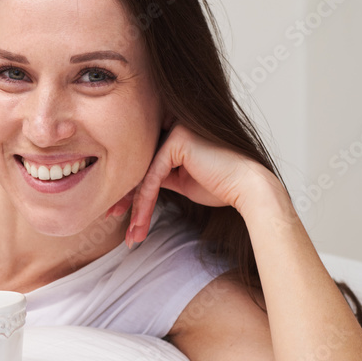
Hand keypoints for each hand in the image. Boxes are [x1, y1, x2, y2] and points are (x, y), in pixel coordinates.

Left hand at [126, 124, 279, 245]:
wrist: (250, 190)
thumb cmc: (222, 187)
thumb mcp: (182, 180)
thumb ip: (161, 176)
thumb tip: (136, 185)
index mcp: (174, 134)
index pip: (143, 163)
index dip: (128, 189)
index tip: (118, 213)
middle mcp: (173, 127)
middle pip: (139, 166)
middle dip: (124, 196)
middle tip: (111, 218)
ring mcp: (175, 130)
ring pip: (143, 174)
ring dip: (135, 207)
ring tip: (131, 233)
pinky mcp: (177, 141)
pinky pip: (152, 176)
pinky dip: (144, 202)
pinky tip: (140, 222)